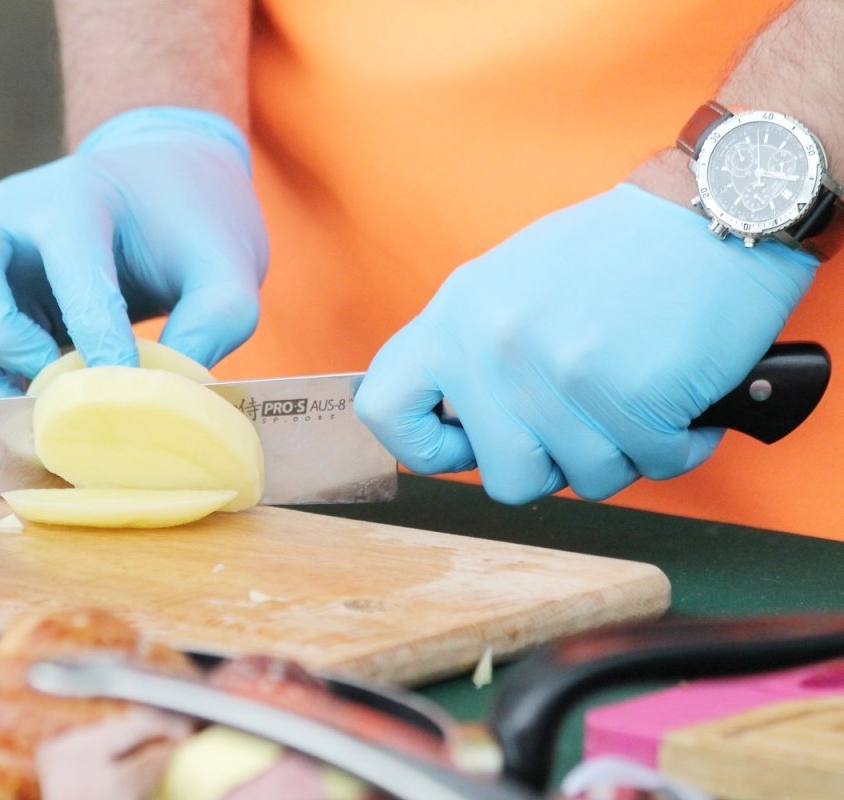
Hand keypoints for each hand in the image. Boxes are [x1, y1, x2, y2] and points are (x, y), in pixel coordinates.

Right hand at [0, 107, 267, 397]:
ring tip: (45, 418)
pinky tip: (39, 413)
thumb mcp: (229, 267)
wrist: (164, 189)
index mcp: (78, 193)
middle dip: (1, 337)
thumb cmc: (195, 225)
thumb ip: (215, 323)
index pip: (70, 264)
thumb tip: (170, 397)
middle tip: (54, 387)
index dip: (96, 336)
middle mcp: (13, 214)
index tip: (127, 391)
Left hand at [355, 183, 817, 503]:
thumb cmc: (618, 253)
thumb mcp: (511, 284)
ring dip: (626, 452)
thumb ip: (475, 354)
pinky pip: (654, 466)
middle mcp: (494, 344)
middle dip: (557, 466)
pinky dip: (678, 444)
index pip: (383, 407)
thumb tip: (460, 429)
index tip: (470, 445)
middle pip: (506, 479)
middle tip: (589, 422)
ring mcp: (558, 369)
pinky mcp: (629, 390)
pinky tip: (681, 396)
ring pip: (587, 480)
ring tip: (641, 395)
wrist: (712, 207)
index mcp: (455, 316)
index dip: (424, 448)